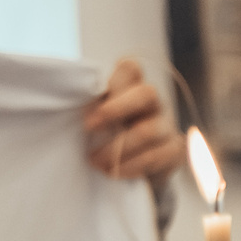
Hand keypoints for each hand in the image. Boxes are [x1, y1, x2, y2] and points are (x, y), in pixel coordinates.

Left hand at [85, 58, 181, 181]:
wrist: (131, 165)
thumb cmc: (106, 134)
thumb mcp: (94, 115)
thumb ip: (88, 105)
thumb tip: (66, 103)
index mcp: (131, 86)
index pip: (130, 68)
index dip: (113, 83)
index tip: (89, 104)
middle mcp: (152, 102)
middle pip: (147, 94)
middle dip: (116, 110)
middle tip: (88, 127)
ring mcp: (166, 125)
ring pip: (149, 130)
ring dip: (118, 148)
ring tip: (95, 161)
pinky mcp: (174, 150)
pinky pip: (157, 156)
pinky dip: (132, 166)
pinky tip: (115, 172)